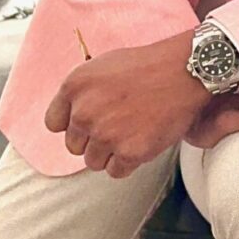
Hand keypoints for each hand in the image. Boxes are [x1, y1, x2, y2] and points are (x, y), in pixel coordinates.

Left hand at [43, 31, 206, 178]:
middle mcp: (85, 111)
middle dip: (93, 139)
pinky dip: (128, 162)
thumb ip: (82, 93)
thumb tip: (71, 119)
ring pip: (94, 162)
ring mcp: (106, 134)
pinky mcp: (130, 152)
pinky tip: (141, 141)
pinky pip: (116, 171)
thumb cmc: (146, 66)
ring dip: (110, 153)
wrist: (184, 71)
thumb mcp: (102, 66)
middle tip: (118, 125)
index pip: (54, 124)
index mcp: (74, 86)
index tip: (89, 122)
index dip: (73, 124)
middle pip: (74, 146)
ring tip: (132, 132)